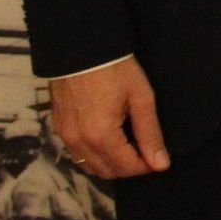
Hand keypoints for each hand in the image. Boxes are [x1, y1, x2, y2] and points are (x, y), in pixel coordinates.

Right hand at [49, 57, 169, 178]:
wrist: (81, 47)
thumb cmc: (114, 69)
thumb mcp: (141, 98)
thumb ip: (150, 134)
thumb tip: (160, 164)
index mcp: (101, 135)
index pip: (126, 167)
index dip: (146, 166)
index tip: (158, 158)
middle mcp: (79, 142)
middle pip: (107, 172)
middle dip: (129, 167)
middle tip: (146, 151)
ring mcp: (65, 136)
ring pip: (90, 166)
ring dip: (111, 164)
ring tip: (129, 145)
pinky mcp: (59, 127)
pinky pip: (77, 154)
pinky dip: (94, 155)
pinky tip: (109, 140)